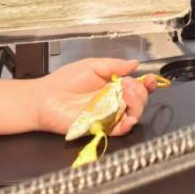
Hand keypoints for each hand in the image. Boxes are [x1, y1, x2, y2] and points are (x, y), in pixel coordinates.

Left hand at [32, 58, 158, 136]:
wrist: (44, 98)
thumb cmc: (66, 80)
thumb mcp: (93, 65)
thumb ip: (115, 65)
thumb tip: (136, 63)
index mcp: (114, 85)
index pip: (137, 86)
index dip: (147, 84)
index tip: (149, 79)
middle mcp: (115, 101)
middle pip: (140, 101)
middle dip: (141, 93)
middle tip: (130, 85)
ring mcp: (109, 115)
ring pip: (134, 115)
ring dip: (138, 106)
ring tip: (128, 95)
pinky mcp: (101, 128)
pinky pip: (120, 130)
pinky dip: (127, 124)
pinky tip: (127, 116)